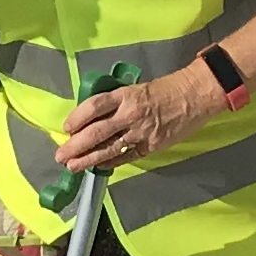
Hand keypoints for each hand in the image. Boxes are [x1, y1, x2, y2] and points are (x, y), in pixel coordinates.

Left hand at [58, 62, 221, 173]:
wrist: (194, 95)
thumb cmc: (164, 89)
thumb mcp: (136, 88)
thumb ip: (115, 103)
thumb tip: (92, 118)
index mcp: (124, 95)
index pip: (93, 107)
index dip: (77, 118)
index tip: (66, 128)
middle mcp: (129, 114)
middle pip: (96, 132)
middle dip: (75, 146)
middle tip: (61, 155)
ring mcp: (141, 132)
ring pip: (109, 148)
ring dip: (88, 159)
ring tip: (73, 166)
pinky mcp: (151, 145)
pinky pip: (126, 156)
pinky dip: (111, 162)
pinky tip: (98, 167)